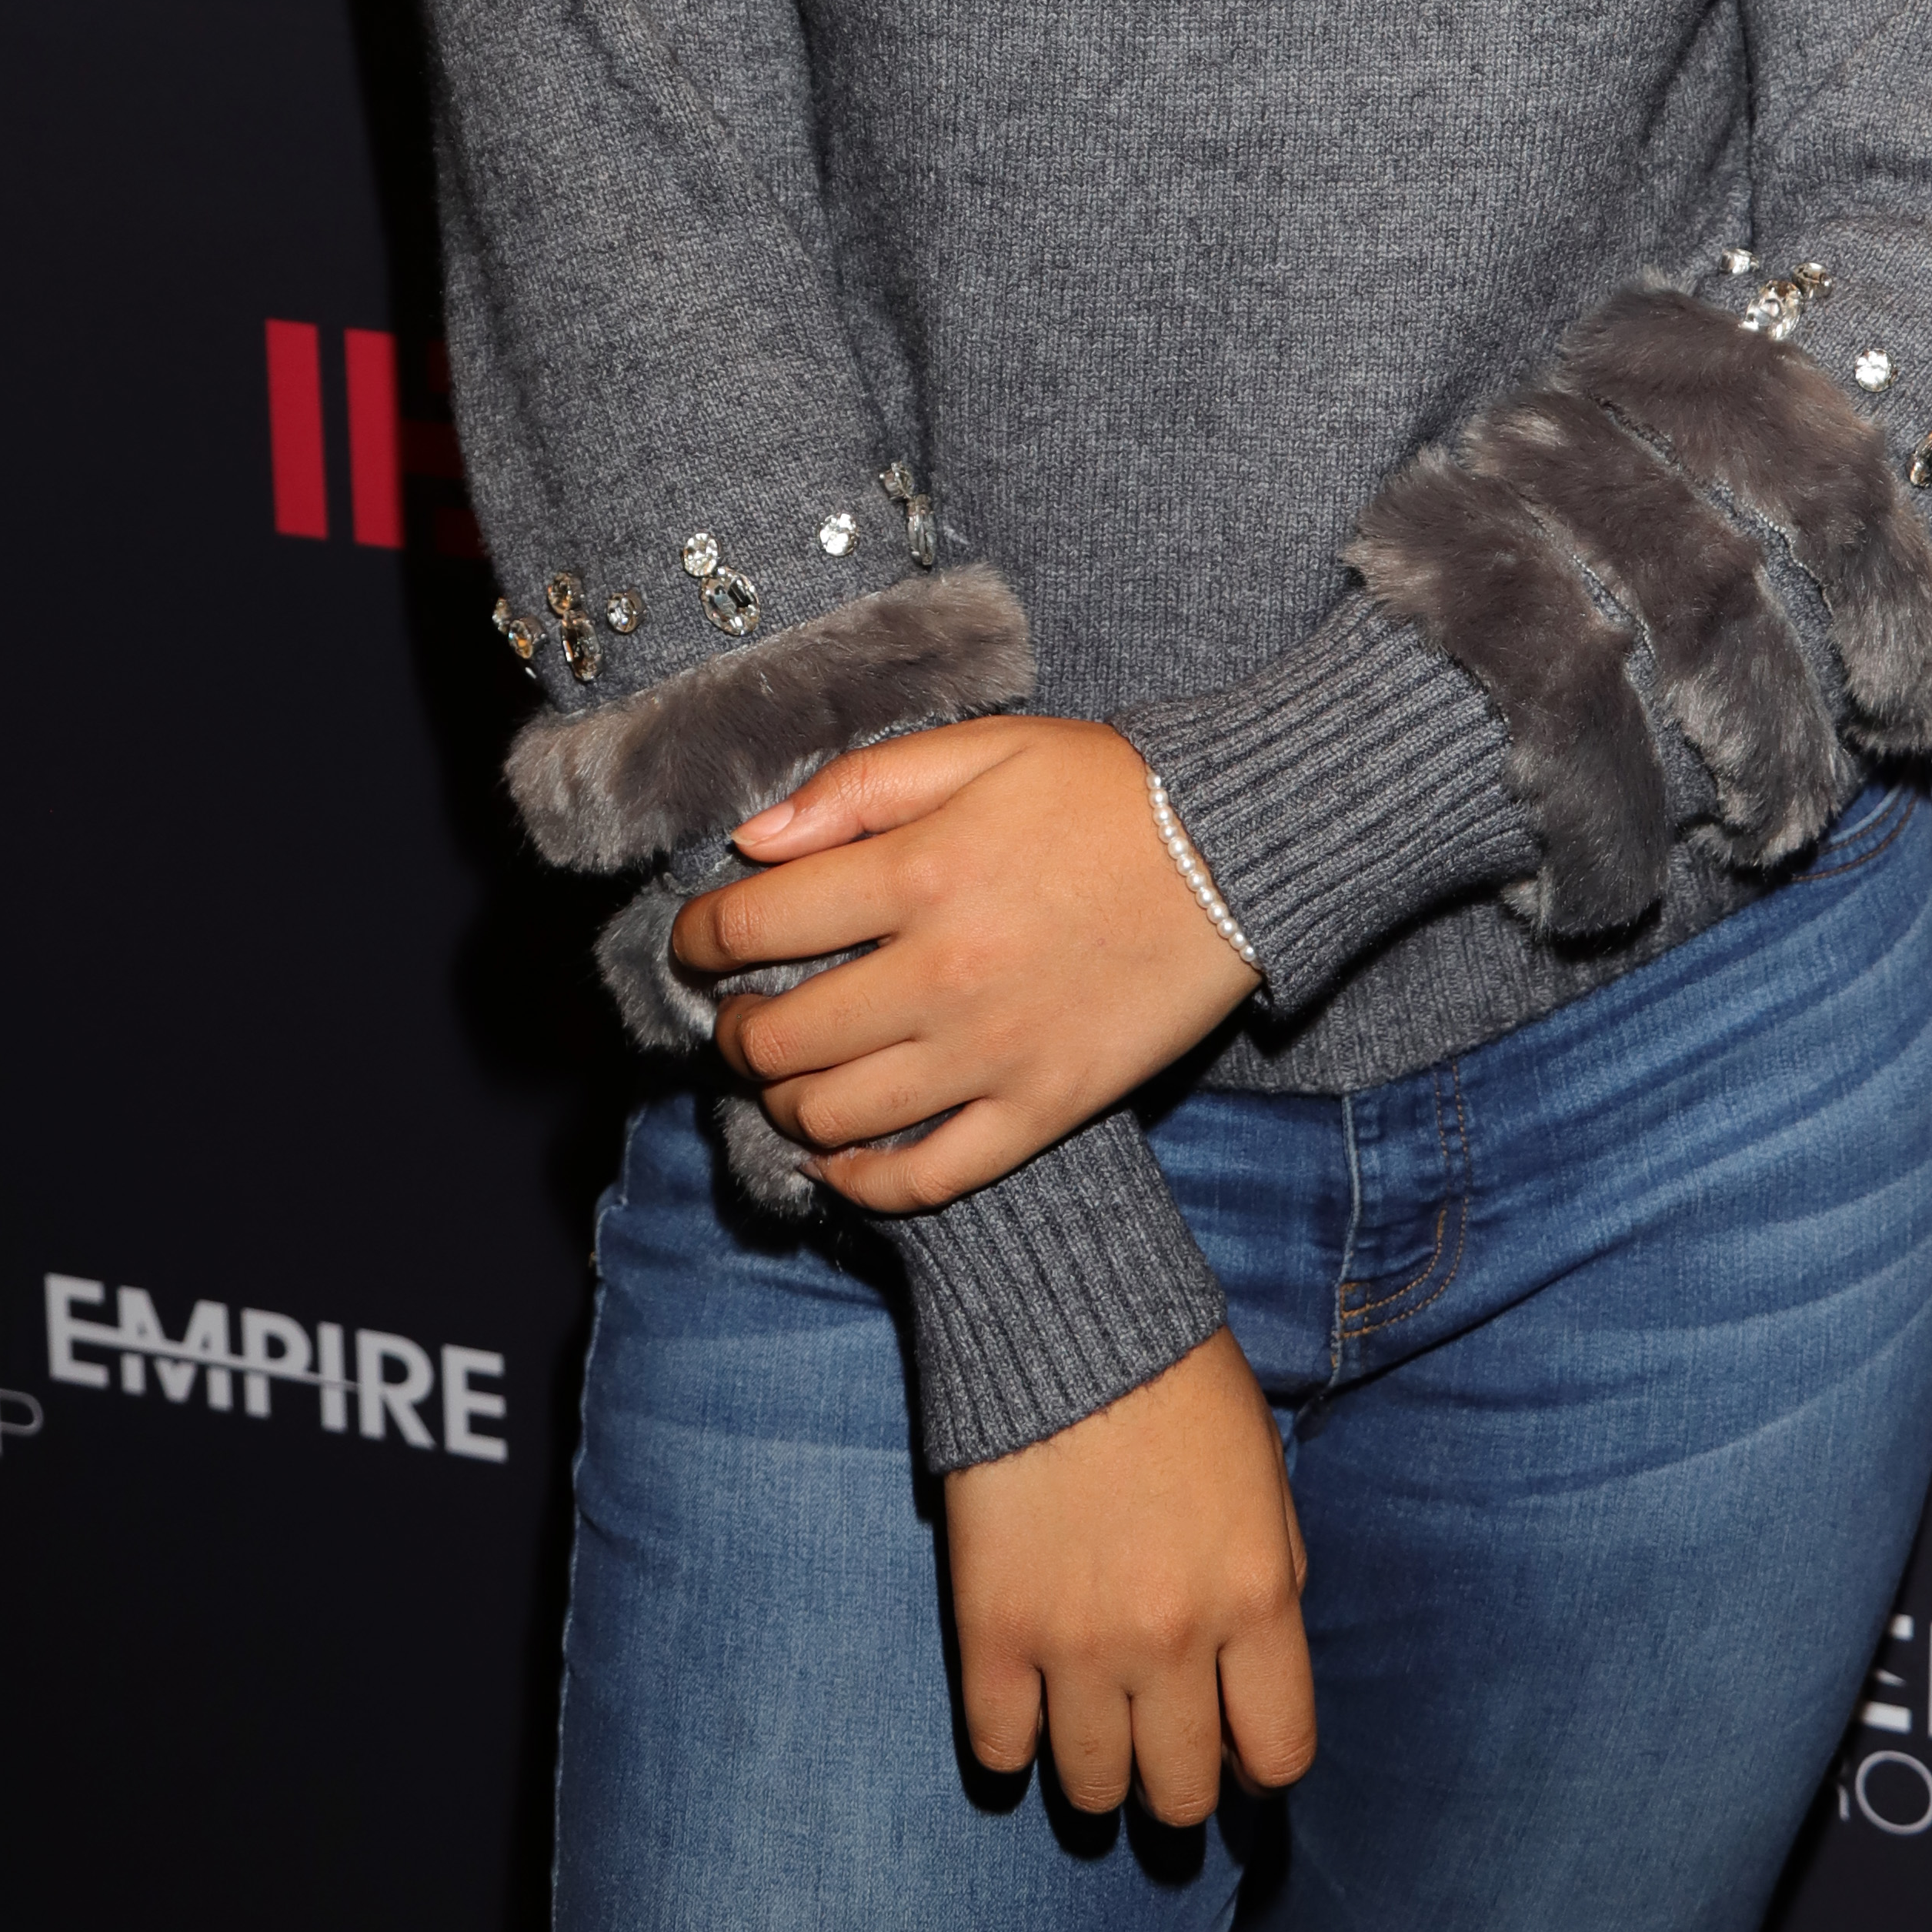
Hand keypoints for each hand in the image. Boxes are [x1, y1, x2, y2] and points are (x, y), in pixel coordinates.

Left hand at [669, 718, 1254, 1210]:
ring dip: (784, 1104)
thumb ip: (859, 789)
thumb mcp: (982, 749)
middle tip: (736, 1016)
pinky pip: (926, 1177)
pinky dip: (862, 1181)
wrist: (1238, 851)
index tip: (693, 943)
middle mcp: (942, 975)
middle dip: (731, 1032)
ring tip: (786, 1079)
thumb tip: (753, 843)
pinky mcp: (1043, 1109)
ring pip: (835, 1117)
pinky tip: (839, 1158)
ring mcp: (992, 1055)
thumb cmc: (1105, 790)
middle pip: (779, 1038)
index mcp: (918, 874)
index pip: (753, 927)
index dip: (698, 940)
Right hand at [946, 1329, 1315, 1823]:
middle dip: (1179, 1781)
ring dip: (1100, 1772)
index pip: (1278, 1753)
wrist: (1061, 1313)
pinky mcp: (993, 1629)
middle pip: (1182, 1792)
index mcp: (1254, 1596)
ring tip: (1095, 1726)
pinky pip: (1001, 1749)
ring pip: (1094, 1790)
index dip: (1260, 1765)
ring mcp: (1076, 1644)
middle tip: (1163, 1742)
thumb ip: (1274, 1577)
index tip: (1238, 1746)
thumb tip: (1256, 1676)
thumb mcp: (1265, 1472)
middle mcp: (1172, 1639)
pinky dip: (1015, 1744)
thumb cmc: (1175, 1380)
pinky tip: (1027, 1705)